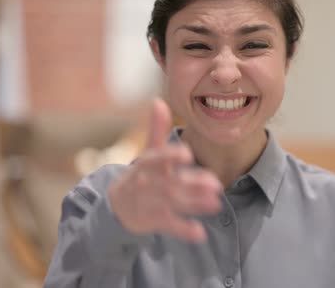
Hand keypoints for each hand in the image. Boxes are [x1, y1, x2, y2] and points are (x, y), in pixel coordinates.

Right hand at [107, 98, 221, 242]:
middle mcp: (146, 183)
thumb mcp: (148, 152)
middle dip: (192, 184)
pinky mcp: (152, 220)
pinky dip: (183, 230)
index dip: (171, 156)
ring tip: (216, 204)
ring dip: (193, 204)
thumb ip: (156, 129)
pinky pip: (168, 225)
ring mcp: (148, 203)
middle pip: (169, 183)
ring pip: (172, 203)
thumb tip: (158, 101)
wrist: (117, 205)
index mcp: (146, 164)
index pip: (156, 159)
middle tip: (215, 184)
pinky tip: (199, 233)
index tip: (188, 153)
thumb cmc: (141, 173)